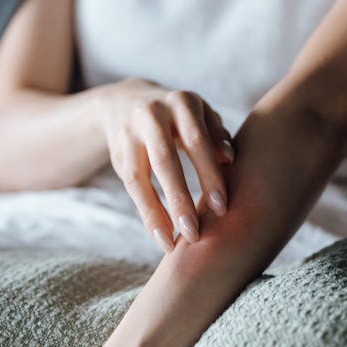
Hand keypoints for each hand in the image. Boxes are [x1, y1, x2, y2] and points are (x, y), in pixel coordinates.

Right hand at [99, 79, 235, 253]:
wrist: (125, 102)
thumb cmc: (181, 118)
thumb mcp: (201, 118)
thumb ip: (217, 136)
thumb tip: (229, 159)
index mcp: (182, 103)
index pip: (197, 142)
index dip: (208, 175)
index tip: (221, 209)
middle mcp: (151, 114)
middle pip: (164, 161)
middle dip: (179, 199)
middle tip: (194, 235)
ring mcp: (129, 134)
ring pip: (140, 177)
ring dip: (156, 213)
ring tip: (172, 244)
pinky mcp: (117, 154)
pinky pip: (131, 188)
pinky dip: (147, 214)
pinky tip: (161, 236)